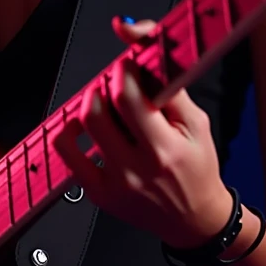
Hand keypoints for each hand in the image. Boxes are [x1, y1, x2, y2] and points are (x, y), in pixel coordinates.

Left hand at [53, 16, 234, 248]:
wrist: (193, 218)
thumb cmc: (198, 168)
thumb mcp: (197, 124)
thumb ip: (170, 85)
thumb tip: (140, 46)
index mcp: (165, 149)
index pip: (128, 99)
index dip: (122, 72)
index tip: (127, 64)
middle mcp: (136, 169)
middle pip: (97, 112)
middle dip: (102, 86)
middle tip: (114, 83)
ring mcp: (114, 184)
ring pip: (81, 130)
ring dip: (89, 104)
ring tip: (103, 101)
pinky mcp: (99, 194)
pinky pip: (68, 155)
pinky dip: (71, 132)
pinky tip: (85, 126)